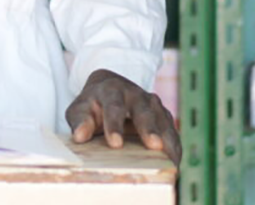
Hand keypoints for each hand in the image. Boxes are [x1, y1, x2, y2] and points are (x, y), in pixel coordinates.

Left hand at [66, 69, 180, 165]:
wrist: (110, 89)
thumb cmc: (93, 104)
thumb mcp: (80, 108)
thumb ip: (79, 120)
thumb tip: (79, 136)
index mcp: (112, 90)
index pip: (114, 106)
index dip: (114, 124)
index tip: (114, 143)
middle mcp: (136, 95)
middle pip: (144, 111)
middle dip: (149, 128)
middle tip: (153, 145)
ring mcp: (153, 105)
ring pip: (163, 121)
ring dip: (168, 140)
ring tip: (171, 161)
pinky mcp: (164, 117)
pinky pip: (172, 133)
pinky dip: (175, 148)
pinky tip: (174, 164)